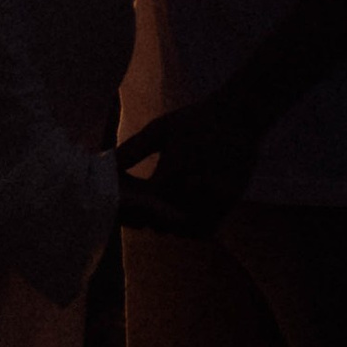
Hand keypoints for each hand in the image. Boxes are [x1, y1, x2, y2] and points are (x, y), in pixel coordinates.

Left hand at [115, 90, 260, 239]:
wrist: (240, 116)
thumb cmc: (196, 120)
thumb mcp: (160, 129)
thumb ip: (133, 149)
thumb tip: (106, 163)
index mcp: (174, 169)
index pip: (145, 205)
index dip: (133, 208)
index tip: (127, 203)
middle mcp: (195, 188)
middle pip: (163, 222)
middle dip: (149, 218)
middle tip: (140, 210)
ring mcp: (214, 199)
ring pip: (182, 230)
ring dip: (170, 225)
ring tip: (159, 212)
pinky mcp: (228, 204)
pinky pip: (204, 229)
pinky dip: (191, 228)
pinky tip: (181, 214)